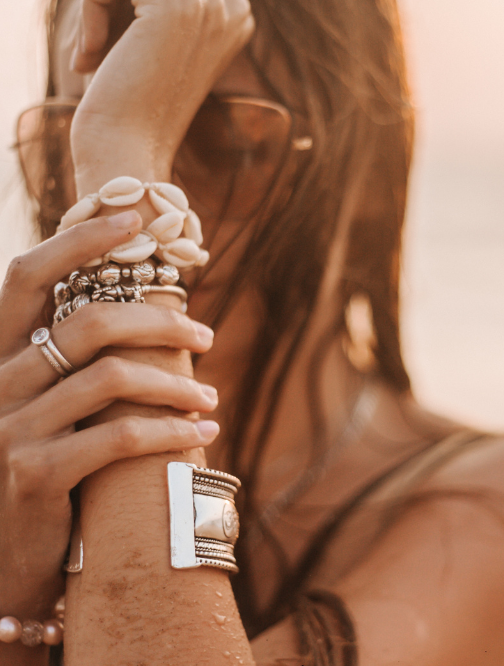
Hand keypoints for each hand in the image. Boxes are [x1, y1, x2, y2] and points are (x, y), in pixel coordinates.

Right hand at [0, 212, 219, 618]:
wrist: (4, 556)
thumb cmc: (42, 466)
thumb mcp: (49, 407)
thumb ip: (75, 363)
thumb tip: (144, 314)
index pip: (24, 277)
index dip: (78, 241)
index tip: (134, 218)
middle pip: (87, 323)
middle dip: (159, 320)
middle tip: (206, 332)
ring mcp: (7, 431)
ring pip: (112, 378)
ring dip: (176, 383)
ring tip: (210, 394)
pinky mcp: (33, 476)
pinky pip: (118, 436)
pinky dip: (171, 430)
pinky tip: (204, 431)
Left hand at [68, 0, 253, 194]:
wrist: (131, 149)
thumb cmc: (136, 101)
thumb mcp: (158, 37)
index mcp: (238, 12)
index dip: (134, 6)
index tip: (127, 52)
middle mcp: (232, 3)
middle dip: (115, 4)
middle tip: (105, 56)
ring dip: (100, 8)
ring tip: (96, 55)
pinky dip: (88, 9)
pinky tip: (91, 54)